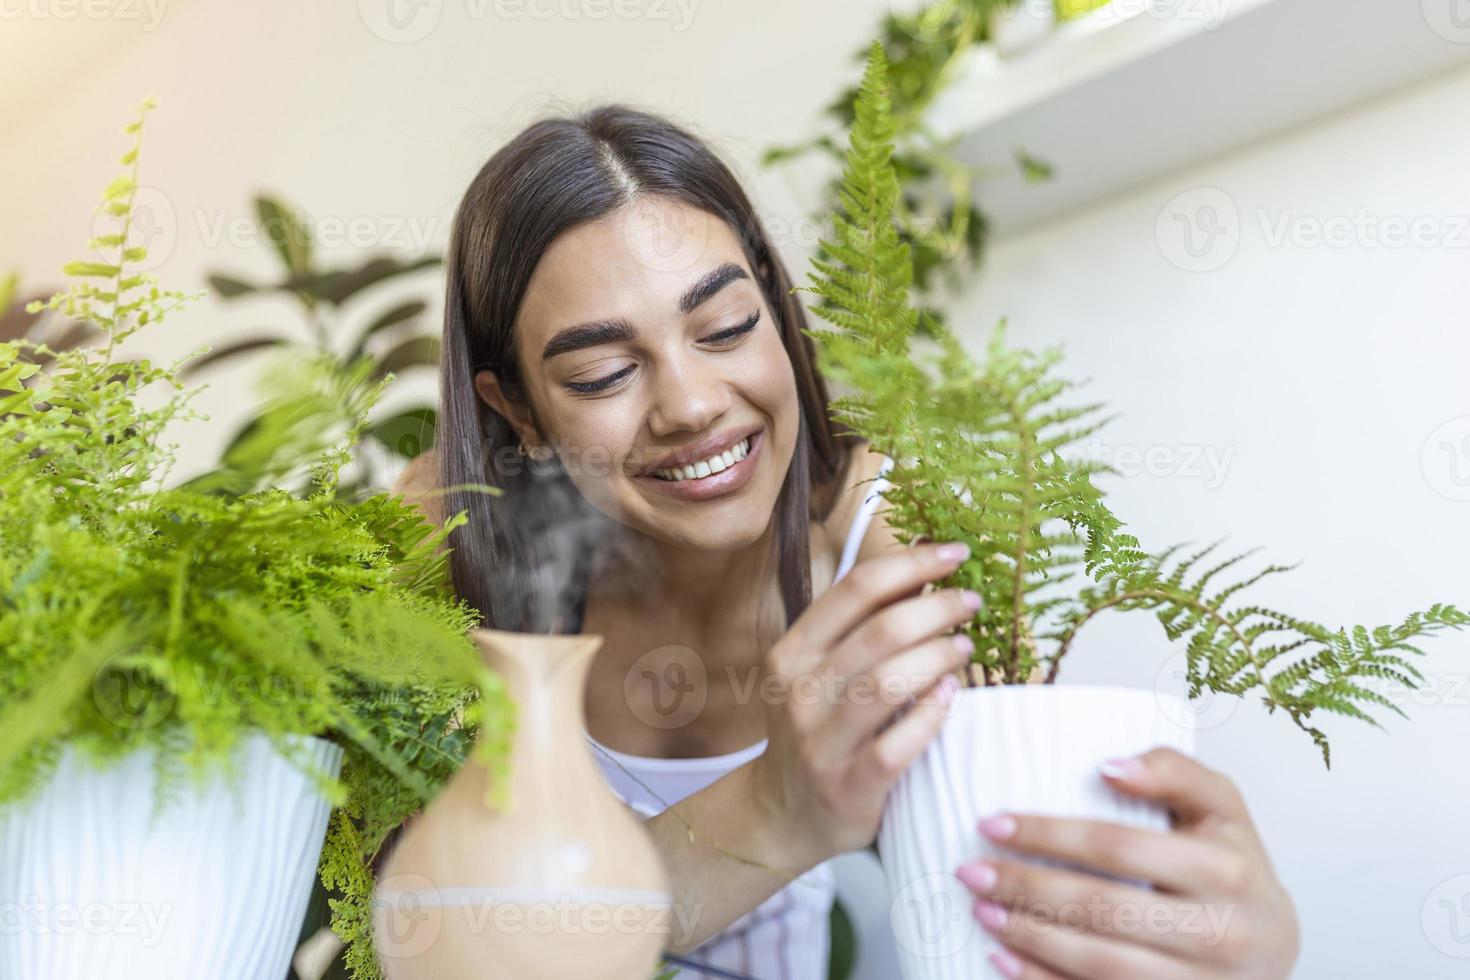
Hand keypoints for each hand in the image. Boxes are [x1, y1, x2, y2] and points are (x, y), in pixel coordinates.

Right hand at [750, 540, 978, 862]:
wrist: (784, 812)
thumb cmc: (817, 729)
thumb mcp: (819, 672)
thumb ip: (861, 625)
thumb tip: (924, 565)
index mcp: (791, 652)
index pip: (855, 589)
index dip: (911, 562)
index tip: (955, 552)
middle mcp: (800, 692)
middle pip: (881, 631)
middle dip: (937, 607)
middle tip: (971, 601)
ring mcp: (821, 742)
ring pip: (889, 683)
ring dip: (939, 656)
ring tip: (966, 645)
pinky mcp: (848, 787)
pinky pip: (898, 745)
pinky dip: (931, 715)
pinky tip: (950, 695)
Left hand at [954, 747, 1299, 978]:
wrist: (1276, 947)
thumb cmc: (1232, 867)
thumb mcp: (1222, 808)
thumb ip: (1175, 772)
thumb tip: (1109, 763)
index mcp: (1228, 870)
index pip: (1120, 846)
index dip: (1049, 834)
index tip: (993, 823)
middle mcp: (1222, 933)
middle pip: (1103, 908)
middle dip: (1027, 889)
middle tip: (971, 872)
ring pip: (1100, 965)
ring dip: (1030, 938)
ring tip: (983, 910)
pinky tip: (1004, 962)